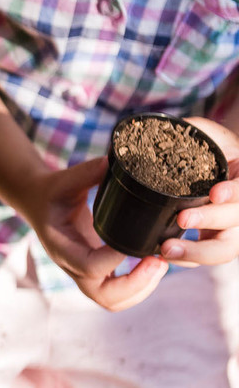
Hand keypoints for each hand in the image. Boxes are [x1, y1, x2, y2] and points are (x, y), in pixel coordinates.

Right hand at [18, 157, 167, 310]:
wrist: (37, 203)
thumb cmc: (52, 192)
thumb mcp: (65, 180)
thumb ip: (87, 173)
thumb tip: (113, 162)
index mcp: (62, 247)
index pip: (90, 266)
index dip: (116, 260)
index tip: (140, 244)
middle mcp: (73, 266)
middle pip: (104, 295)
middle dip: (135, 284)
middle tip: (157, 261)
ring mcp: (83, 274)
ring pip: (112, 301)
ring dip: (140, 290)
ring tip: (159, 264)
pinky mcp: (94, 273)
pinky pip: (116, 295)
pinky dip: (138, 288)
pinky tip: (151, 267)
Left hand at [159, 117, 238, 266]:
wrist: (212, 163)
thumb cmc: (210, 146)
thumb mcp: (205, 133)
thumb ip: (191, 130)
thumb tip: (156, 130)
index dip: (235, 191)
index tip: (216, 192)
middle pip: (238, 220)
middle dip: (213, 220)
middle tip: (182, 219)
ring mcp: (231, 227)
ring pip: (225, 248)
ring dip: (197, 251)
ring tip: (166, 248)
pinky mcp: (215, 241)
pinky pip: (205, 256)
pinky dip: (187, 257)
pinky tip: (162, 254)